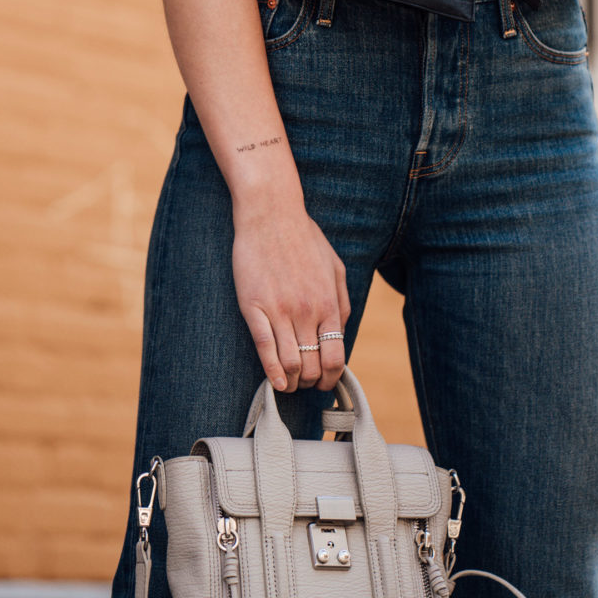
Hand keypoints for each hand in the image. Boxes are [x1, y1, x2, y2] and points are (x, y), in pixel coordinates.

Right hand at [232, 198, 350, 393]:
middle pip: (312, 366)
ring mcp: (280, 310)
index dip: (330, 378)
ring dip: (291, 382)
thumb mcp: (335, 267)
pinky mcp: (255, 307)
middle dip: (310, 383)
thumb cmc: (304, 238)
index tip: (324, 382)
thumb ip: (342, 301)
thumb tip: (342, 332)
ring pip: (290, 364)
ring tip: (288, 382)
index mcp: (329, 303)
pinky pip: (264, 349)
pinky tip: (274, 381)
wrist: (271, 214)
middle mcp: (307, 311)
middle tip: (305, 383)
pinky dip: (271, 373)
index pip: (335, 357)